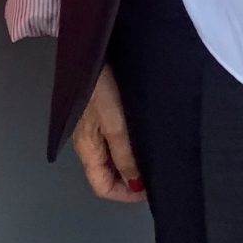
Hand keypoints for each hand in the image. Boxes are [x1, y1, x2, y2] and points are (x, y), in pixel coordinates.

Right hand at [71, 64, 147, 201]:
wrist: (90, 48)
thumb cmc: (99, 85)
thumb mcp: (117, 126)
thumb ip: (125, 156)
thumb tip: (135, 184)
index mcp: (87, 149)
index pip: (102, 187)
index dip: (126, 194)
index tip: (150, 190)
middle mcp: (88, 141)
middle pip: (107, 173)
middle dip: (130, 179)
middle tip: (155, 173)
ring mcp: (93, 125)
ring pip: (112, 155)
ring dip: (131, 160)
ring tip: (152, 155)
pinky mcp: (100, 109)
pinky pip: (114, 137)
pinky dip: (128, 142)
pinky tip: (143, 134)